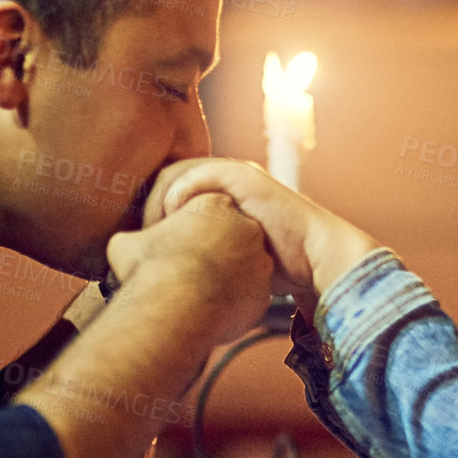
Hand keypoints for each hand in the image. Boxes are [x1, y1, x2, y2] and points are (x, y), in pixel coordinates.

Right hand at [105, 191, 273, 341]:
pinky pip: (248, 298)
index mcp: (216, 204)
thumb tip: (123, 244)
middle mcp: (246, 228)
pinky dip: (232, 304)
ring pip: (243, 269)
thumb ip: (134, 238)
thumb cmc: (148, 269)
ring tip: (196, 295)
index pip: (209, 213)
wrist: (173, 307)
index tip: (178, 248)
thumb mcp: (127, 243)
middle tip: (189, 272)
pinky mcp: (263, 293)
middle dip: (213, 253)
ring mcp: (259, 262)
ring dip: (225, 279)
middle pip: (230, 238)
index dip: (190, 232)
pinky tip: (209, 313)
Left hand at [148, 159, 378, 311]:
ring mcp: (235, 176)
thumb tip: (169, 282)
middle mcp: (227, 180)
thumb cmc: (280, 269)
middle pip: (167, 180)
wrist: (317, 261)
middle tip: (139, 238)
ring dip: (158, 202)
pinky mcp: (244, 177)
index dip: (151, 214)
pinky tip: (174, 219)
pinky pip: (198, 176)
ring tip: (153, 231)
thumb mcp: (232, 260)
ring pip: (177, 175)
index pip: (171, 192)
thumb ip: (205, 260)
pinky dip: (179, 195)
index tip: (141, 245)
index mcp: (223, 196)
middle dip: (148, 208)